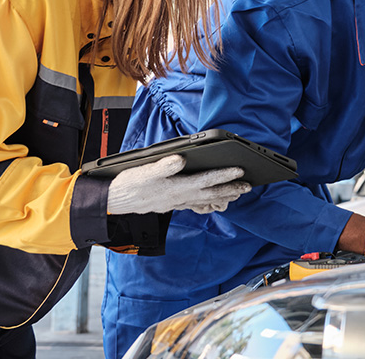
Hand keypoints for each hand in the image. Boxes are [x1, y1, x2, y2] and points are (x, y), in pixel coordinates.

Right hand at [107, 154, 250, 214]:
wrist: (115, 202)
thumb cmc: (130, 184)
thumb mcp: (145, 171)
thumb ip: (164, 165)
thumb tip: (180, 158)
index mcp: (178, 187)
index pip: (207, 180)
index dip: (224, 174)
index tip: (240, 170)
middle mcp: (182, 196)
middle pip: (212, 193)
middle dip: (231, 189)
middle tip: (249, 186)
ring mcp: (178, 202)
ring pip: (207, 200)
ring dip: (224, 197)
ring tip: (238, 194)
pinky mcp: (173, 203)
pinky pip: (196, 205)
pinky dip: (209, 204)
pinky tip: (214, 203)